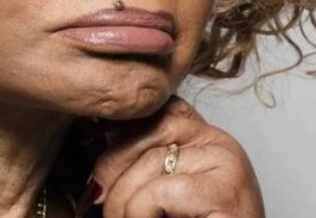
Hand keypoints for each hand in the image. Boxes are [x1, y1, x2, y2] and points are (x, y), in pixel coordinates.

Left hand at [76, 96, 264, 217]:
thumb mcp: (158, 189)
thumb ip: (137, 162)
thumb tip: (90, 135)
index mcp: (205, 138)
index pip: (155, 108)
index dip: (118, 124)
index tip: (88, 142)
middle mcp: (221, 143)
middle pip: (150, 126)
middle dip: (112, 164)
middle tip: (95, 197)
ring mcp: (227, 164)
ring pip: (151, 162)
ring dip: (122, 201)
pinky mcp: (226, 192)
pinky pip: (161, 192)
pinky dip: (141, 214)